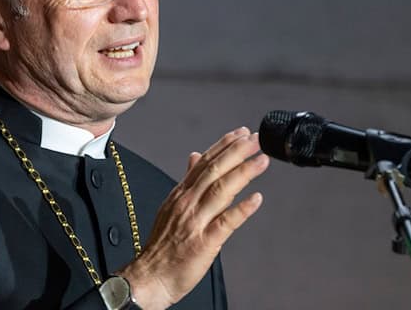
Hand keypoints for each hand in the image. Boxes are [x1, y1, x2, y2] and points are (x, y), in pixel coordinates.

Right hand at [119, 127, 268, 309]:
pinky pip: (225, 222)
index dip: (223, 146)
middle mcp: (187, 203)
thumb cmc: (162, 246)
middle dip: (236, 152)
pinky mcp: (204, 242)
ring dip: (242, 173)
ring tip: (261, 160)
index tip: (240, 133)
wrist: (150, 276)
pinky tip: (256, 199)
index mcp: (181, 194)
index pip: (204, 163)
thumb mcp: (171, 206)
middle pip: (213, 171)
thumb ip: (187, 181)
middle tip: (254, 138)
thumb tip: (195, 157)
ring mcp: (195, 222)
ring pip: (220, 191)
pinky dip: (241, 209)